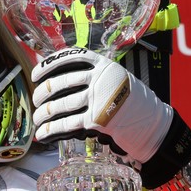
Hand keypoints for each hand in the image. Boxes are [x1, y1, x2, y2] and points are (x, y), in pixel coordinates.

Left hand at [31, 48, 172, 163]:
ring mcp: (99, 99)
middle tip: (36, 101)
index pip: (70, 57)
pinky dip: (50, 130)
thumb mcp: (113, 79)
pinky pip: (66, 124)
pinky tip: (41, 134)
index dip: (48, 65)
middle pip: (60, 83)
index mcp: (103, 65)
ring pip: (61, 105)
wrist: (154, 126)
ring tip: (37, 118)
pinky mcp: (98, 120)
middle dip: (42, 94)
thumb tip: (55, 76)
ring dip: (43, 114)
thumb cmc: (130, 102)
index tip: (36, 74)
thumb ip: (91, 75)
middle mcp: (100, 79)